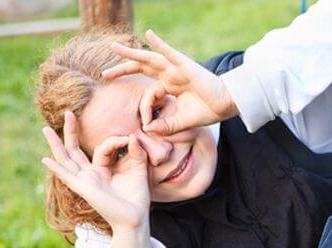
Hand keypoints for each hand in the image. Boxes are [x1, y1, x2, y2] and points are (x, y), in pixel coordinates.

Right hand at [42, 111, 150, 232]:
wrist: (135, 217)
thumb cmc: (137, 196)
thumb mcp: (139, 169)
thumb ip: (136, 152)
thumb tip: (131, 136)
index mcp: (102, 169)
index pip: (101, 147)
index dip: (114, 140)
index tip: (129, 138)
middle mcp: (90, 174)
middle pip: (74, 149)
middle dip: (71, 131)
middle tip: (68, 112)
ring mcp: (85, 181)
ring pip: (66, 160)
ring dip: (56, 145)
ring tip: (45, 130)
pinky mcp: (84, 189)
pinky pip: (68, 177)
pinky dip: (56, 169)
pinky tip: (45, 160)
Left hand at [103, 29, 237, 134]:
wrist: (226, 105)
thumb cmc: (208, 111)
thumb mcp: (181, 122)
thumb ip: (165, 126)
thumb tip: (148, 130)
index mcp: (170, 85)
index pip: (149, 90)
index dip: (144, 106)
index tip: (146, 122)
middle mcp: (171, 74)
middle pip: (142, 67)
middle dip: (123, 68)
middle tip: (105, 73)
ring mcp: (177, 69)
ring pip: (150, 58)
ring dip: (131, 53)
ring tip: (113, 47)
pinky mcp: (186, 66)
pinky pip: (170, 52)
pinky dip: (160, 43)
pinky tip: (149, 34)